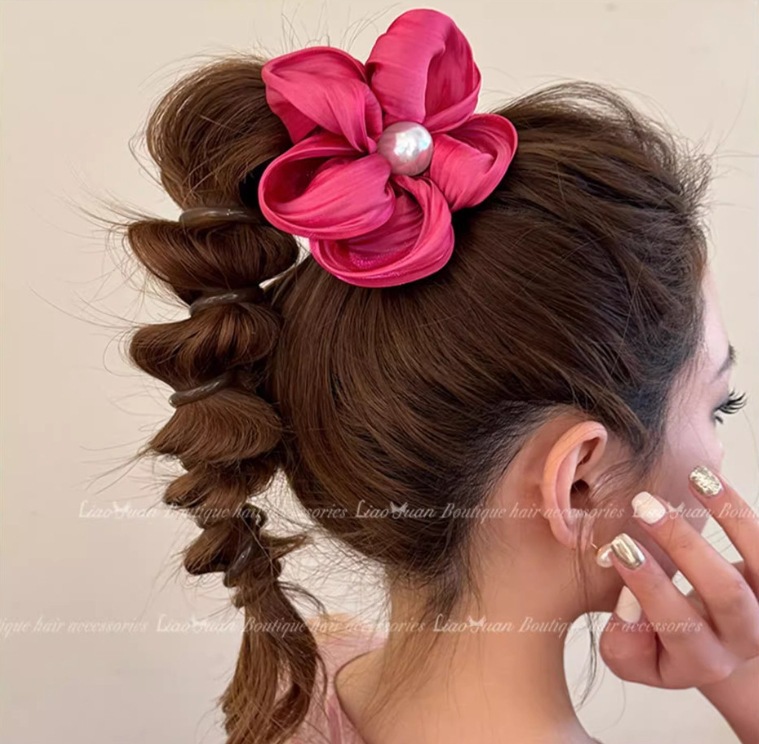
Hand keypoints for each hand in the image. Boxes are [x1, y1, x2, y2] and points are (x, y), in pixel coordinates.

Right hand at [598, 467, 758, 740]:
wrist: (717, 646)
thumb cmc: (665, 640)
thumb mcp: (635, 656)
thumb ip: (623, 643)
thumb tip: (629, 603)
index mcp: (702, 662)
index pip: (678, 625)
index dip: (648, 585)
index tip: (616, 547)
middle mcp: (743, 639)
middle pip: (724, 593)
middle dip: (683, 545)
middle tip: (643, 507)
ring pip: (757, 564)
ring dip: (729, 516)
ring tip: (693, 480)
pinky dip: (736, 508)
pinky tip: (706, 479)